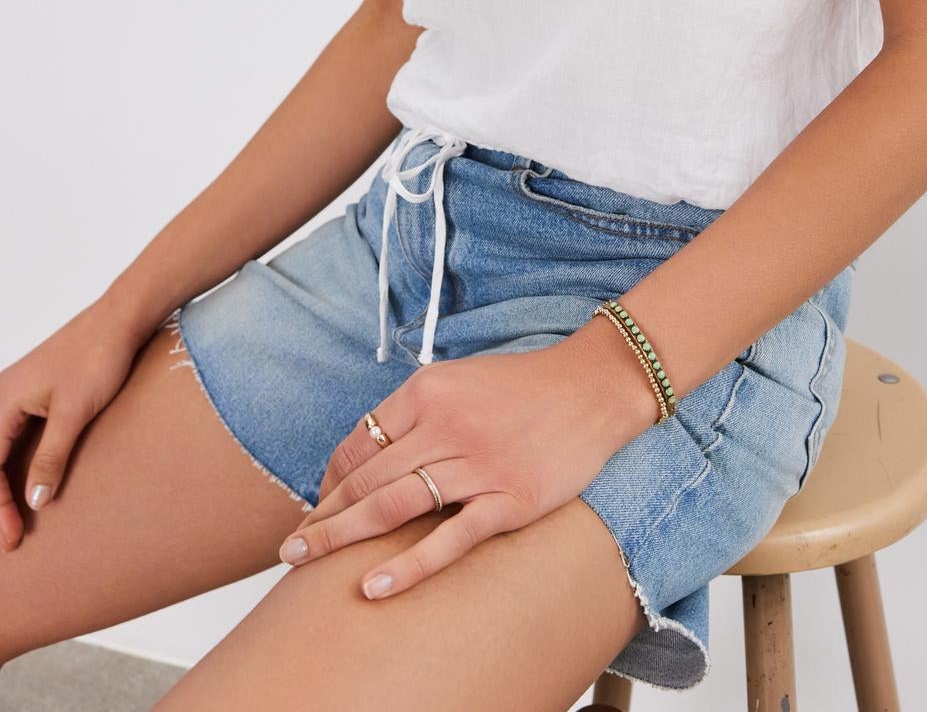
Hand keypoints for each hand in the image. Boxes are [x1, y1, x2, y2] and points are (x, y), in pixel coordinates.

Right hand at [0, 298, 149, 550]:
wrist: (122, 319)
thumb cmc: (97, 357)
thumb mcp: (73, 413)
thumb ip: (51, 458)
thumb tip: (35, 502)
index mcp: (2, 399)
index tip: (12, 536)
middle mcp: (1, 396)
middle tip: (9, 539)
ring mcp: (15, 394)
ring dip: (0, 486)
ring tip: (11, 519)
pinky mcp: (33, 396)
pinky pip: (11, 438)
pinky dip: (11, 466)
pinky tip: (22, 485)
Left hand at [276, 321, 655, 600]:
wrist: (594, 387)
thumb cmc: (524, 386)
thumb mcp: (461, 380)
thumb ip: (419, 411)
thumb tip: (372, 454)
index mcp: (430, 390)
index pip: (361, 440)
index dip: (331, 478)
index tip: (318, 506)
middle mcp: (447, 424)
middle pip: (368, 478)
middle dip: (323, 515)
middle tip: (291, 546)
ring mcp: (479, 464)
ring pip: (395, 506)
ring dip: (342, 537)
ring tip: (306, 561)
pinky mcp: (510, 500)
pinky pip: (449, 539)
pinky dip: (408, 566)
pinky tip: (374, 586)